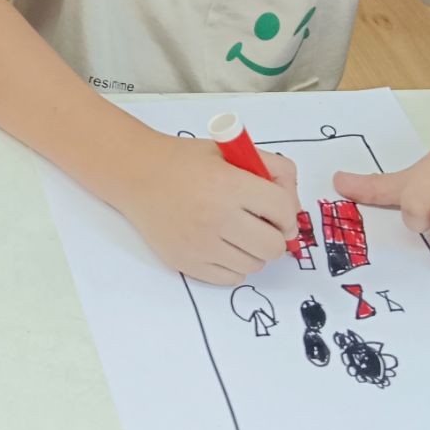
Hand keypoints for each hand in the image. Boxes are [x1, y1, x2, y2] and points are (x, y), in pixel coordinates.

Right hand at [109, 136, 298, 284]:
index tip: (278, 211)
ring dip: (254, 251)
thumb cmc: (185, 162)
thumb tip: (293, 207)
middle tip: (262, 225)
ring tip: (238, 233)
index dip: (288, 213)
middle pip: (273, 246)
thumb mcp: (231, 151)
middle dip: (275, 236)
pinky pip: (231, 278)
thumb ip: (272, 169)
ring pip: (254, 265)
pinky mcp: (186, 263)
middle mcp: (215, 217)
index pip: (283, 210)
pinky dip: (234, 265)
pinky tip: (223, 246)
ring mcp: (199, 244)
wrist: (136, 175)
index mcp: (229, 184)